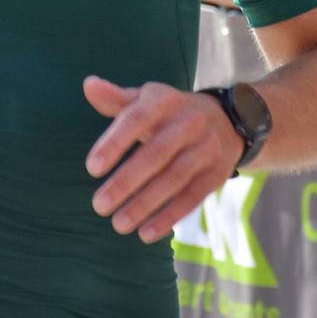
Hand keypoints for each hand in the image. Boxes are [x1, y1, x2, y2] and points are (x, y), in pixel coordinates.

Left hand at [84, 77, 244, 243]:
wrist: (228, 120)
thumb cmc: (170, 113)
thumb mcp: (147, 99)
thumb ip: (116, 99)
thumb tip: (88, 85)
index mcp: (165, 100)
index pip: (136, 119)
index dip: (114, 143)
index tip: (91, 168)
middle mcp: (189, 121)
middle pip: (155, 154)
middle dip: (125, 182)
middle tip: (99, 205)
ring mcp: (207, 147)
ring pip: (173, 179)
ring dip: (145, 204)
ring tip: (118, 224)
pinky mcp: (217, 173)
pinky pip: (192, 197)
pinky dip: (169, 216)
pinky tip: (146, 233)